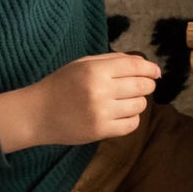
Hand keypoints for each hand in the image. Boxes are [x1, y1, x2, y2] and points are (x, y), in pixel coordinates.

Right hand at [0, 51, 157, 152]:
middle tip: (141, 86)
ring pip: (140, 106)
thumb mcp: (82, 63)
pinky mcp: (100, 131)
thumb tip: (145, 64)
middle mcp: (100, 90)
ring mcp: (101, 112)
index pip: (135, 66)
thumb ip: (113, 60)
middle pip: (142, 86)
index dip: (150, 68)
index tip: (155, 72)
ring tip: (125, 101)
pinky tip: (121, 114)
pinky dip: (132, 118)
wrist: (37, 113)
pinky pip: (132, 124)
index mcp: (95, 70)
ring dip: (138, 102)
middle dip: (147, 85)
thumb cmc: (61, 85)